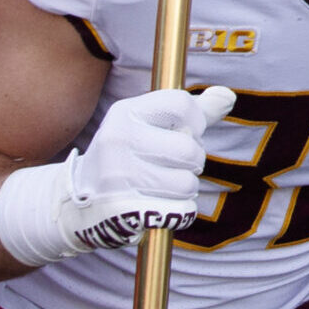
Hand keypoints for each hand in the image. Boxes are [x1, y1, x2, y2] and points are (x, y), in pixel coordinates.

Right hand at [65, 85, 237, 248]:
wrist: (80, 204)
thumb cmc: (128, 157)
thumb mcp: (148, 125)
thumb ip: (191, 111)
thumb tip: (228, 96)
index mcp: (125, 113)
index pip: (181, 105)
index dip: (195, 121)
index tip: (184, 132)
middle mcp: (118, 141)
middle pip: (190, 149)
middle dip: (191, 161)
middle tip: (172, 165)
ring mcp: (119, 177)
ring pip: (188, 184)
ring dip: (184, 189)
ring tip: (162, 186)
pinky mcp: (125, 211)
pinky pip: (182, 212)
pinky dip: (180, 212)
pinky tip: (159, 205)